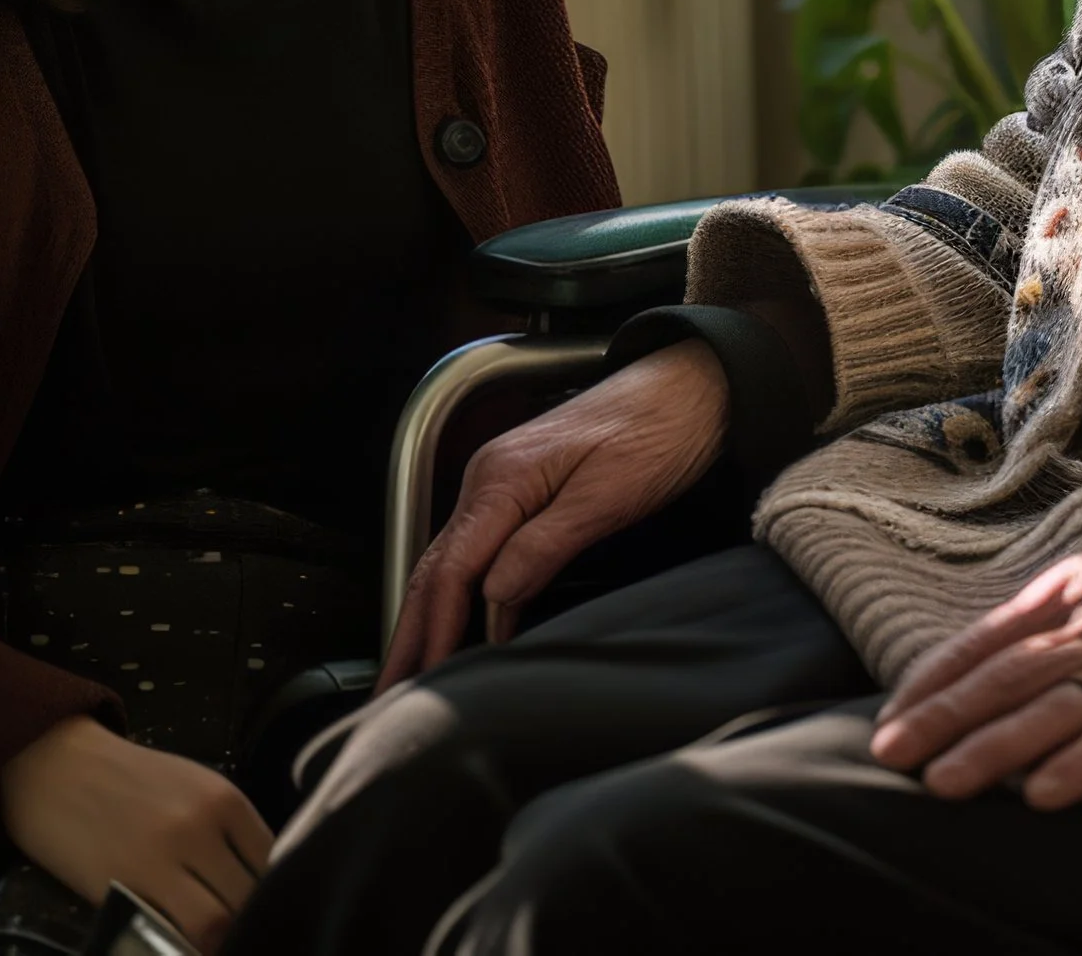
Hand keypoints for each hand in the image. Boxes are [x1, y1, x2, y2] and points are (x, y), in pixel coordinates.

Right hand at [0, 715, 272, 953]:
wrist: (56, 767)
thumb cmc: (128, 778)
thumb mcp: (192, 786)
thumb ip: (226, 830)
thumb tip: (255, 880)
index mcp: (224, 799)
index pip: (271, 860)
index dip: (272, 892)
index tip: (265, 909)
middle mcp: (200, 829)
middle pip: (246, 896)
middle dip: (248, 921)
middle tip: (243, 933)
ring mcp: (160, 863)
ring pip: (214, 925)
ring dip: (217, 941)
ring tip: (211, 942)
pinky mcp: (120, 893)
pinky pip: (167, 934)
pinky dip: (180, 945)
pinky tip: (179, 943)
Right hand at [378, 339, 728, 690]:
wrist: (692, 385)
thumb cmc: (658, 432)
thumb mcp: (606, 496)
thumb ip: (543, 546)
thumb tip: (493, 601)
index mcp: (502, 479)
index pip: (450, 570)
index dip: (433, 631)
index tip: (422, 687)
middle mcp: (489, 477)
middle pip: (435, 566)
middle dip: (411, 632)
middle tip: (389, 696)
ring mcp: (502, 481)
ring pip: (450, 559)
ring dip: (428, 615)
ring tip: (412, 672)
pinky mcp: (523, 487)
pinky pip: (476, 548)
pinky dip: (458, 592)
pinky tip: (459, 622)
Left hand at [869, 550, 1081, 810]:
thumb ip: (1058, 616)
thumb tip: (990, 662)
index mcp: (1076, 584)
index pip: (987, 637)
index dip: (936, 680)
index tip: (895, 715)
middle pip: (1003, 674)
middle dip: (941, 718)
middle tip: (892, 754)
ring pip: (1045, 706)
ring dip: (988, 749)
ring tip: (943, 782)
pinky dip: (1075, 767)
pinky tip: (1039, 795)